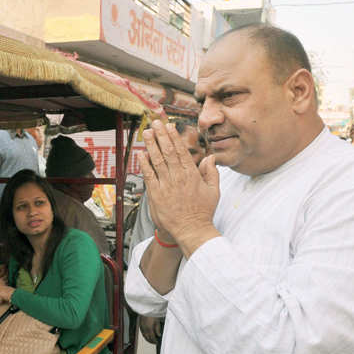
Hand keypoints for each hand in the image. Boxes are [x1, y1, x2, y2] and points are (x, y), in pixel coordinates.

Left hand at [138, 120, 219, 245]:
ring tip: (146, 133)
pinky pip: (148, 176)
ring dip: (151, 145)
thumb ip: (211, 173)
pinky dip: (144, 164)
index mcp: (192, 175)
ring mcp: (166, 185)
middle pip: (168, 152)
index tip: (169, 126)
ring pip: (157, 161)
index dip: (174, 137)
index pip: (181, 151)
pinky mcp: (156, 194)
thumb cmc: (202, 212)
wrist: (191, 230)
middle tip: (155, 123)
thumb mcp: (213, 191)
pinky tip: (141, 154)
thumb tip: (209, 157)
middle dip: (161, 136)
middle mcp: (178, 177)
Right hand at [139, 316, 162, 343]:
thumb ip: (157, 329)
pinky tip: (147, 335)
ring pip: (144, 336)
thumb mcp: (157, 321)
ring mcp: (142, 327)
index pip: (152, 337)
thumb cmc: (152, 314)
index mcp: (149, 329)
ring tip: (150, 340)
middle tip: (154, 342)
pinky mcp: (140, 325)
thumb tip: (158, 335)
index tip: (157, 342)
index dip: (154, 341)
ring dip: (147, 339)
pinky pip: (142, 332)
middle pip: (147, 338)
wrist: (146, 309)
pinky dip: (145, 335)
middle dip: (151, 341)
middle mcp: (145, 329)